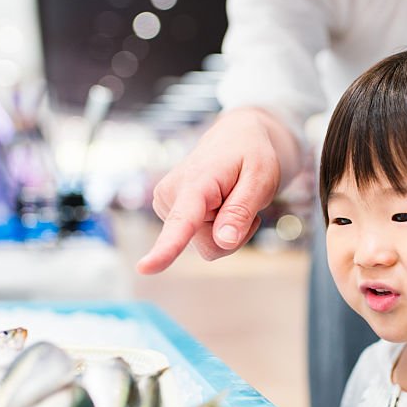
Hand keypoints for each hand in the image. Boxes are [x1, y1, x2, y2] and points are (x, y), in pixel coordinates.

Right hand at [136, 109, 294, 273]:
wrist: (235, 138)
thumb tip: (224, 242)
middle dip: (234, 234)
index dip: (166, 247)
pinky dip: (219, 229)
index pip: (181, 221)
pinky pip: (201, 241)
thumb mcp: (261, 178)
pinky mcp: (169, 213)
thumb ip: (241, 211)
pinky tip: (223, 204)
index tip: (145, 268)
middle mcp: (171, 194)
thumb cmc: (251, 155)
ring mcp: (166, 204)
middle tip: (245, 201)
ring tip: (232, 198)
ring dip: (227, 231)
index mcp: (195, 182)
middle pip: (210, 246)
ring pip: (207, 246)